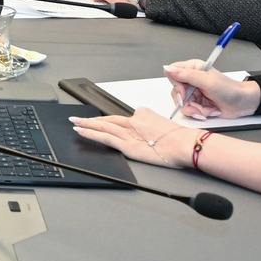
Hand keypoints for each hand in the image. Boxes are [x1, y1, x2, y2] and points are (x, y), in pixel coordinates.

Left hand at [68, 108, 198, 166]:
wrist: (186, 144)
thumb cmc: (181, 139)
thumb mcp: (165, 127)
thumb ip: (154, 129)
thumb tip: (152, 136)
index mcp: (144, 115)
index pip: (124, 118)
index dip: (113, 121)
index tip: (103, 121)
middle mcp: (134, 120)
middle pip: (109, 119)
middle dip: (92, 119)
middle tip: (77, 117)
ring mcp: (129, 132)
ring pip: (103, 126)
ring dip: (86, 124)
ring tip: (74, 122)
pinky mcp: (127, 144)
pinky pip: (105, 137)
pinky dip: (91, 133)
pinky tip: (81, 131)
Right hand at [163, 59, 260, 119]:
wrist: (244, 103)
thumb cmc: (229, 90)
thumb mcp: (208, 82)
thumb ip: (187, 76)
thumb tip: (168, 68)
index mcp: (192, 68)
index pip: (172, 74)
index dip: (176, 85)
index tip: (185, 93)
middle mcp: (191, 79)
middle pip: (175, 92)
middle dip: (186, 102)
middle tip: (198, 106)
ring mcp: (194, 92)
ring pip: (182, 104)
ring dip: (194, 110)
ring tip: (207, 110)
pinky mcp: (197, 103)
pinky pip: (190, 110)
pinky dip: (199, 113)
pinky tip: (209, 112)